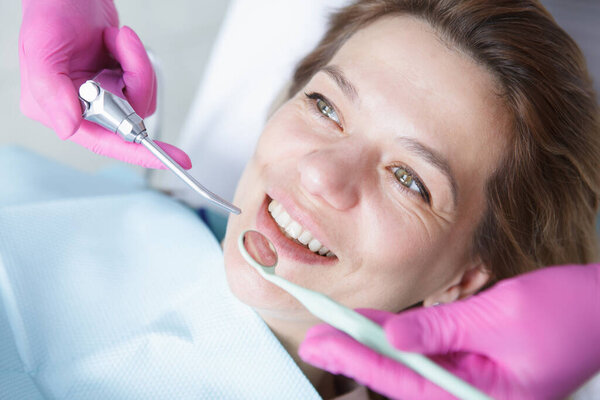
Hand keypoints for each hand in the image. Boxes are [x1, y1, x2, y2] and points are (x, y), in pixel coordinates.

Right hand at [19, 0, 190, 168]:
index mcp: (57, 107)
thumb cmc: (49, 11)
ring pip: (141, 100)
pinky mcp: (117, 81)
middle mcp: (80, 106)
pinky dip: (137, 59)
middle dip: (135, 81)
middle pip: (129, 119)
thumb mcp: (42, 50)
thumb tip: (69, 129)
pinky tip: (116, 41)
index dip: (137, 153)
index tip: (167, 159)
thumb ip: (51, 93)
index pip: (102, 141)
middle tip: (120, 49)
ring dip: (136, 66)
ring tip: (114, 39)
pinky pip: (143, 82)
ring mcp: (102, 94)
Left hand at [299, 264, 599, 398]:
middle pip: (402, 379)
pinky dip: (401, 337)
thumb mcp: (500, 317)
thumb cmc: (567, 313)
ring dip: (372, 347)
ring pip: (411, 366)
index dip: (358, 360)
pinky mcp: (474, 363)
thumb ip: (443, 329)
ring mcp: (474, 382)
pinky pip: (430, 352)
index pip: (407, 381)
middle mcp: (474, 396)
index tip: (322, 343)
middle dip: (354, 357)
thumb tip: (392, 338)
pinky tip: (374, 326)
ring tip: (331, 332)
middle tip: (313, 341)